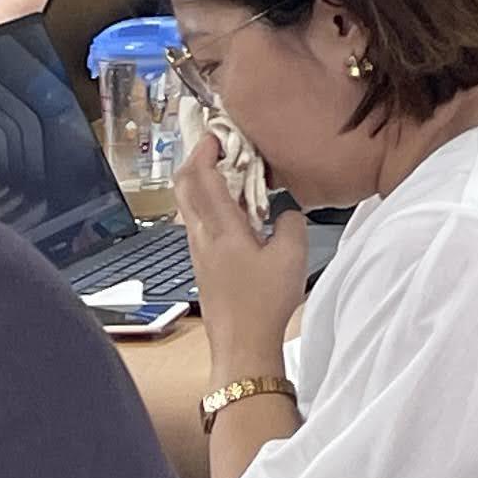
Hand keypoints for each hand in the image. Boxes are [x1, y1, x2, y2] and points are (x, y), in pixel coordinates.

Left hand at [179, 123, 304, 371]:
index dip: (205, 148)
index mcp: (220, 229)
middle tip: (220, 143)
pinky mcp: (203, 264)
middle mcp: (201, 237)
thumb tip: (286, 209)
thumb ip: (291, 221)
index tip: (220, 130)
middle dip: (197, 158)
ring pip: (189, 204)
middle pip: (184, 187)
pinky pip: (199, 221)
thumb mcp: (292, 255)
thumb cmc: (265, 303)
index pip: (200, 177)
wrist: (241, 347)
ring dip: (203, 180)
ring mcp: (198, 252)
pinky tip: (235, 207)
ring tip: (231, 170)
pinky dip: (210, 202)